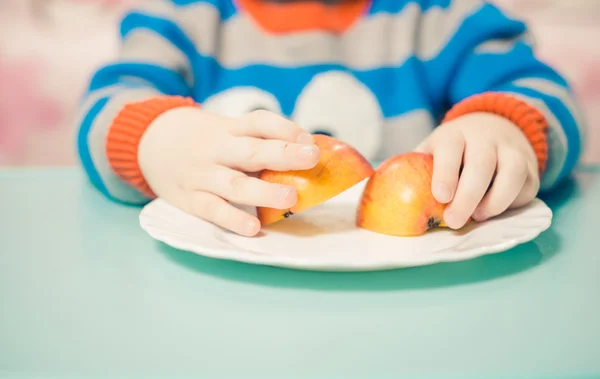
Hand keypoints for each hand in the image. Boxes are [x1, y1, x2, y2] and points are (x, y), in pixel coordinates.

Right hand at [138, 108, 319, 235]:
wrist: (151, 142)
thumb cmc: (205, 142)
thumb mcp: (226, 131)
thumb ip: (260, 142)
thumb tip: (311, 157)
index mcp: (230, 129)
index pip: (259, 122)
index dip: (285, 129)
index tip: (310, 140)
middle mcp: (217, 149)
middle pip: (250, 150)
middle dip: (282, 154)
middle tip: (311, 158)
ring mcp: (202, 174)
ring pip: (233, 183)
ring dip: (262, 191)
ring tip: (290, 197)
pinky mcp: (189, 199)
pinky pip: (211, 209)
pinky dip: (232, 219)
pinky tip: (253, 227)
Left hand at [416, 112, 539, 228]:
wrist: (494, 128)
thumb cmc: (452, 151)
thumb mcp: (431, 151)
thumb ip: (414, 169)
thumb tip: (384, 191)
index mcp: (454, 135)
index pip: (451, 148)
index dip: (446, 172)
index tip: (441, 196)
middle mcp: (485, 139)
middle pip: (482, 163)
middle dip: (468, 196)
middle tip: (454, 222)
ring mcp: (511, 151)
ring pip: (512, 172)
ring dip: (496, 200)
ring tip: (478, 217)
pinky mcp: (530, 168)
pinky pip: (526, 188)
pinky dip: (511, 203)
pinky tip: (494, 211)